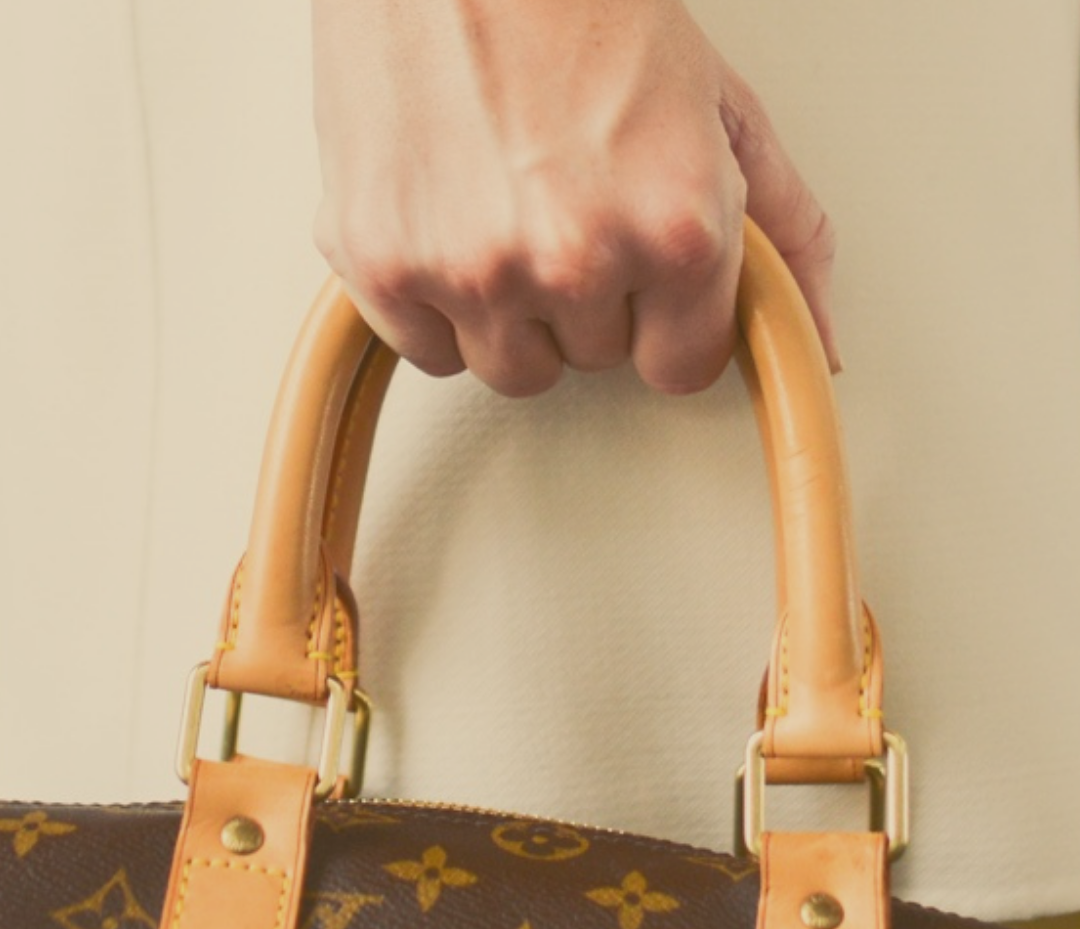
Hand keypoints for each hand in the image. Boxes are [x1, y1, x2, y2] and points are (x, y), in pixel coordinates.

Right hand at [312, 0, 838, 395]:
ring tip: (507, 213)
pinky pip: (427, 352)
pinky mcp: (385, 266)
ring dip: (513, 315)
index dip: (666, 322)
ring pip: (510, 368)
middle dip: (588, 300)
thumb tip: (816, 336)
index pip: (683, 367)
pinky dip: (435, 304)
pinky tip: (450, 225)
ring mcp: (474, 270)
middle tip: (567, 205)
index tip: (646, 283)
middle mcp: (576, 259)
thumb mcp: (718, 110)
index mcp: (676, 229)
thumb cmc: (578, 8)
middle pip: (592, 362)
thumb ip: (784, 231)